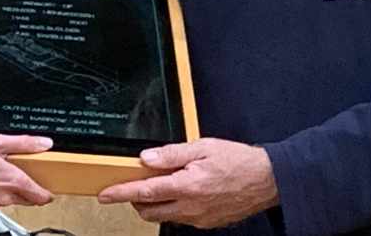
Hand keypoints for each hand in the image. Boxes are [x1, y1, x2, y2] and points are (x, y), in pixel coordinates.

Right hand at [0, 133, 53, 211]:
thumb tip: (44, 143)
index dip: (46, 193)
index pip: (40, 196)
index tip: (49, 189)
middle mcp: (3, 198)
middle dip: (27, 190)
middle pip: (25, 200)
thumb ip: (23, 143)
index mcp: (12, 181)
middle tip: (22, 174)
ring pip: (6, 200)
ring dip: (5, 189)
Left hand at [97, 139, 278, 228]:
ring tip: (161, 184)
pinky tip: (181, 192)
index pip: (145, 193)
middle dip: (136, 200)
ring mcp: (198, 218)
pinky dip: (173, 207)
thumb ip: (171, 154)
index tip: (105, 194)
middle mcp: (190, 207)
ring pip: (164, 216)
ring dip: (155, 204)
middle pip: (149, 211)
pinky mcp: (206, 223)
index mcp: (187, 186)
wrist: (266, 180)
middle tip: (136, 183)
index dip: (121, 194)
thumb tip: (146, 158)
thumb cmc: (237, 161)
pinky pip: (181, 218)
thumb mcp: (203, 147)